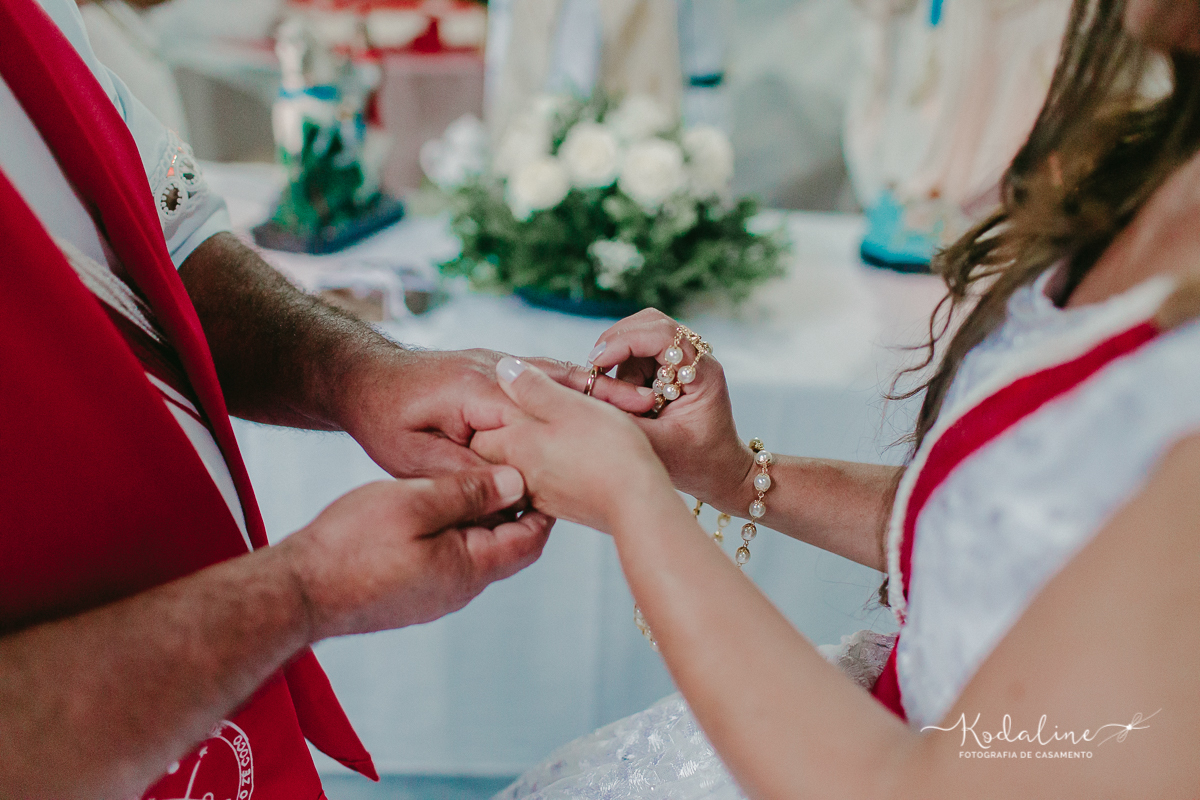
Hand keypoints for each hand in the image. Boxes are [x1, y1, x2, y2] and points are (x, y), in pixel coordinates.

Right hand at [280, 465, 552, 639]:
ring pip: (477, 552)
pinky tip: (436, 506)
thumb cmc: (352, 544)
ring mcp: (435, 595)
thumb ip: (469, 492)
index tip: (541, 467)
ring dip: (482, 519)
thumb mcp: (416, 502)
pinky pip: (449, 560)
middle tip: (514, 466)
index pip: (530, 537)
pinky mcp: (412, 594)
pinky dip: (455, 532)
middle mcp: (460, 589)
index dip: (541, 502)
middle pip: (509, 546)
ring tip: (473, 479)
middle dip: (515, 508)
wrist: (298, 591)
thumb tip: (516, 482)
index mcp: (471, 569)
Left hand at [343, 348, 653, 477]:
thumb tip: (510, 491)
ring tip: (635, 400)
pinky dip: (570, 384)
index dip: (589, 407)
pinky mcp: (492, 374)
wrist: (361, 378)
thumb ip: (463, 472)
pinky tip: (595, 398)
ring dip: (592, 387)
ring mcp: (493, 367)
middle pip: (558, 381)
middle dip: (603, 393)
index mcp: (478, 391)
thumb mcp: (412, 455)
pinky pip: (538, 376)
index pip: (543, 401)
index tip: (628, 417)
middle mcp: (491, 371)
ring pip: (553, 375)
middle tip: (648, 406)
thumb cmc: (381, 418)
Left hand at [470, 358, 676, 533]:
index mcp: (515, 444)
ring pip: (518, 465)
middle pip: (494, 449)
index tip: (512, 396)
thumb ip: (532, 387)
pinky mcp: (559, 505)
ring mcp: (539, 493)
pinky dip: (548, 467)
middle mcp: (519, 472)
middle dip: (506, 430)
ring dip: (530, 448)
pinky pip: (540, 482)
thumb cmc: (608, 451)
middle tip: (532, 411)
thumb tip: (503, 370)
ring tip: (556, 431)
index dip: (492, 410)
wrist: (639, 505)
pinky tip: (571, 456)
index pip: (478, 429)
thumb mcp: (570, 405)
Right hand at [588, 309, 754, 513]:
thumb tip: (588, 398)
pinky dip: (622, 365)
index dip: (625, 342)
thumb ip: (625, 422)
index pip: (663, 335)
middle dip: (617, 342)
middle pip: (650, 323)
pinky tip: (623, 394)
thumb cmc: (697, 465)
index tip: (597, 363)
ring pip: (641, 333)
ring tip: (616, 393)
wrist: (720, 473)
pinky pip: (639, 351)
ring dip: (620, 357)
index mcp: (704, 374)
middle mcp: (697, 359)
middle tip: (596, 371)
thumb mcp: (659, 448)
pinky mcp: (671, 367)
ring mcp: (684, 360)